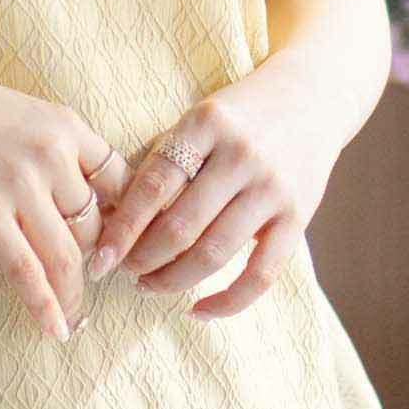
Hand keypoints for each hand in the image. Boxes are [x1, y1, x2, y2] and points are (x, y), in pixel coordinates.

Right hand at [0, 48, 133, 340]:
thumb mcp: (15, 112)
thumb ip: (46, 149)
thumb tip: (66, 196)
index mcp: (64, 125)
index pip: (121, 182)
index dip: (123, 220)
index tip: (114, 244)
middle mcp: (52, 155)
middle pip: (95, 225)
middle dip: (97, 261)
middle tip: (92, 285)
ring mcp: (20, 185)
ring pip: (67, 255)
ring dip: (75, 293)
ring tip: (76, 316)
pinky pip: (26, 270)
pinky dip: (45, 305)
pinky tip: (55, 329)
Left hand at [85, 60, 342, 319]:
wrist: (310, 98)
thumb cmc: (235, 118)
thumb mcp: (196, 122)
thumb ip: (163, 164)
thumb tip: (111, 222)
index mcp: (205, 125)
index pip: (153, 186)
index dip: (121, 228)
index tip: (98, 257)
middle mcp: (241, 155)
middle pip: (180, 226)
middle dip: (143, 259)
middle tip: (124, 271)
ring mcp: (273, 187)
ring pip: (214, 253)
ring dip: (173, 279)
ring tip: (149, 285)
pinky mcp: (299, 216)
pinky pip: (262, 273)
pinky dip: (228, 301)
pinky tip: (198, 310)